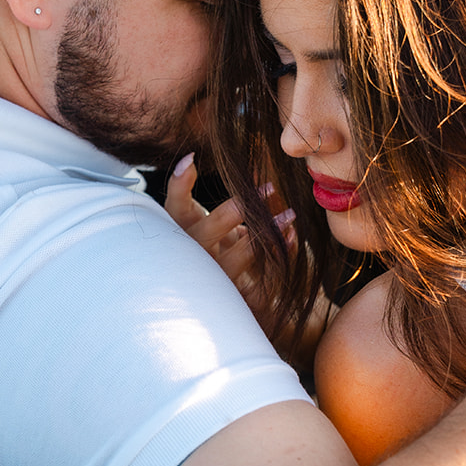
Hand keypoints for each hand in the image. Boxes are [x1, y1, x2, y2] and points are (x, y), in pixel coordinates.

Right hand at [164, 153, 294, 328]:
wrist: (234, 306)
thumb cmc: (220, 253)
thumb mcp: (213, 225)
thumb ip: (216, 203)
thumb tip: (195, 159)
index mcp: (183, 236)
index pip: (173, 209)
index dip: (179, 185)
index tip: (192, 160)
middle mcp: (192, 261)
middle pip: (206, 233)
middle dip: (237, 209)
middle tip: (269, 188)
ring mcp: (212, 284)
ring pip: (235, 260)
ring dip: (264, 234)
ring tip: (289, 215)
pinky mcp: (237, 304)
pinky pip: (261, 285)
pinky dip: (279, 258)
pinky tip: (292, 239)